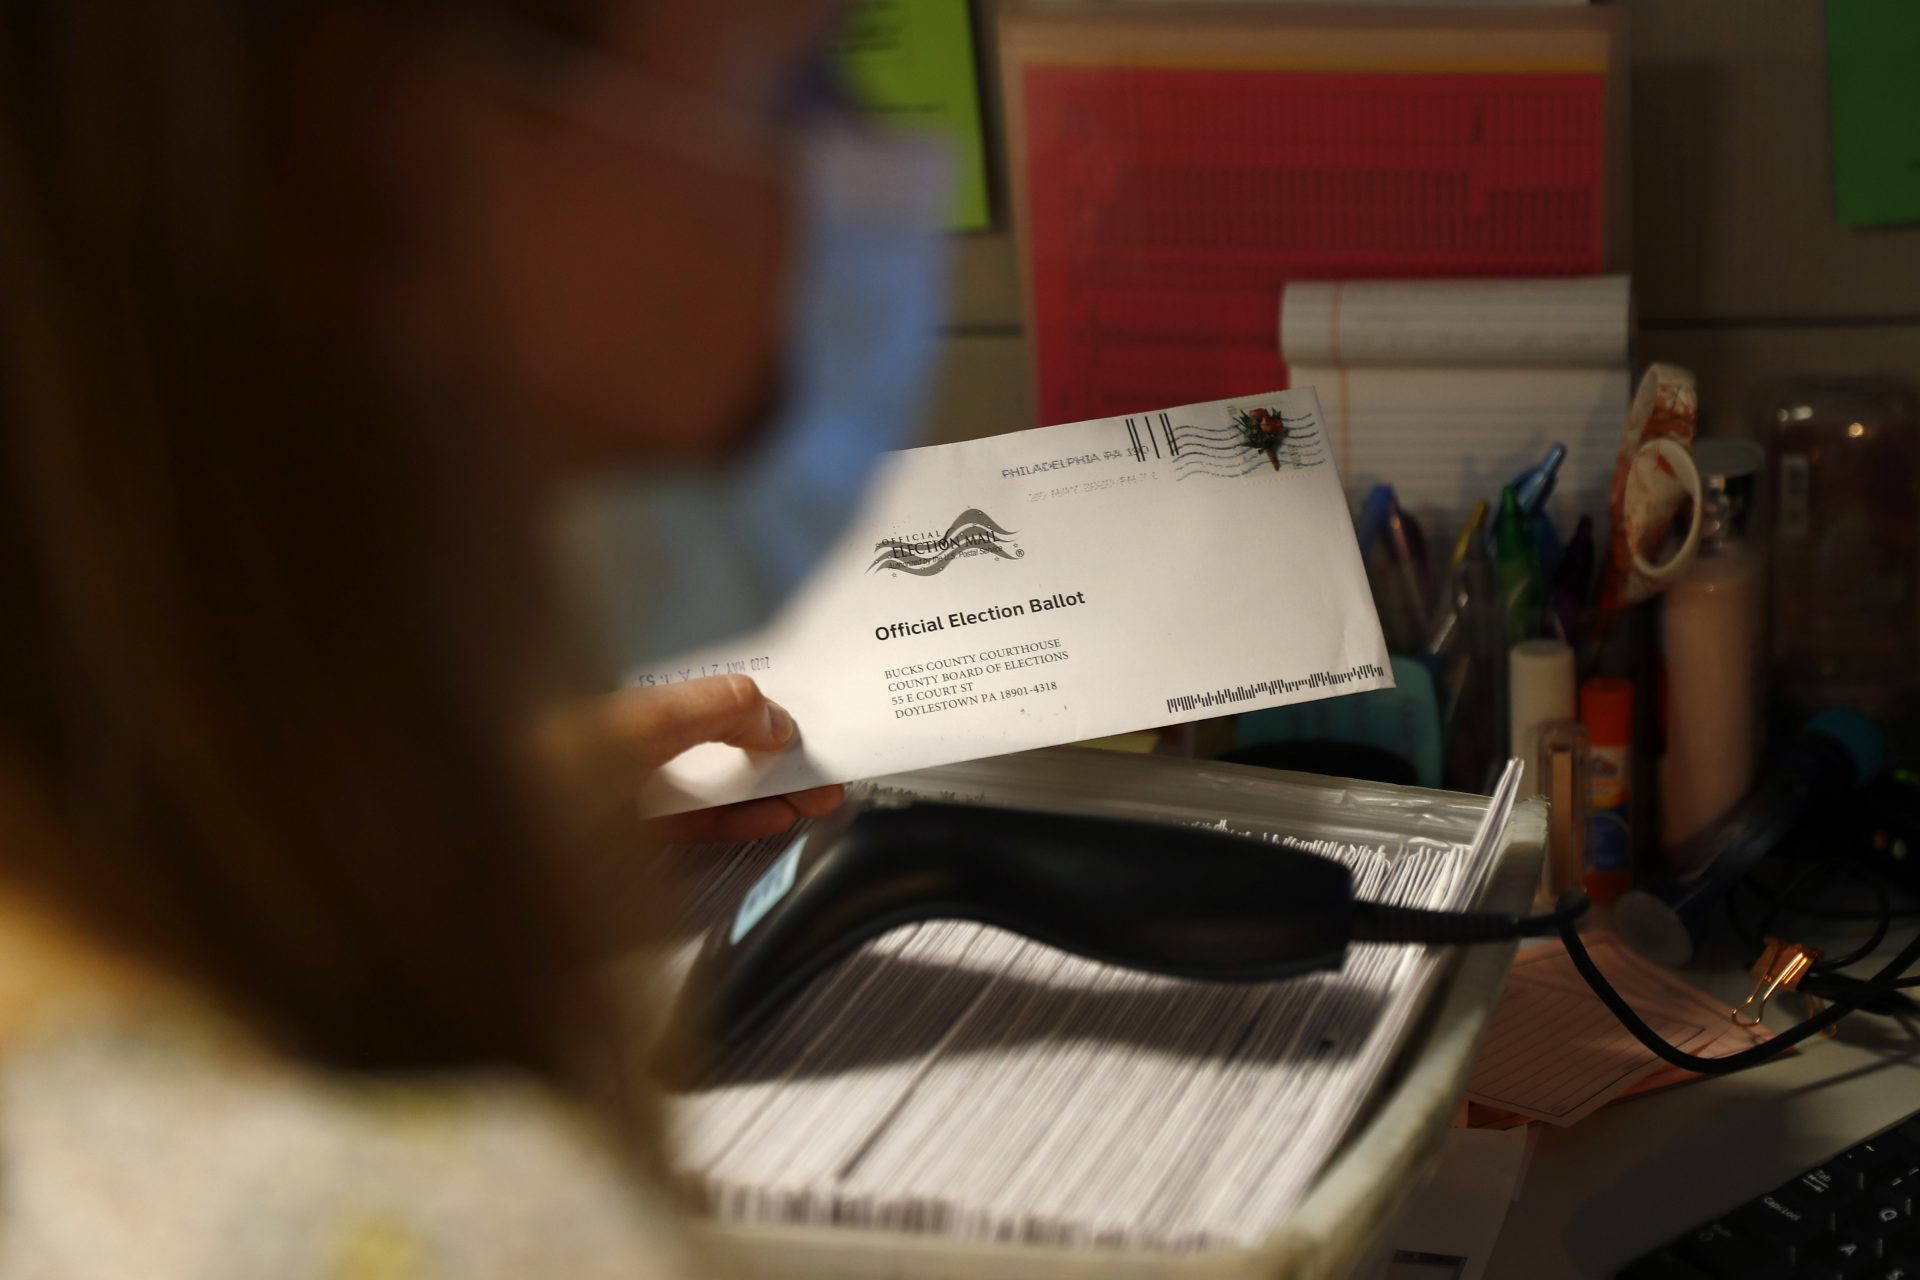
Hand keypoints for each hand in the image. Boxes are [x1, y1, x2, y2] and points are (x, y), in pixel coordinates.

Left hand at [547, 675, 842, 844]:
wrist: (495, 854)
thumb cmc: (548, 776)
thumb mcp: (639, 726)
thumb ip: (710, 714)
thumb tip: (773, 718)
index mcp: (623, 708)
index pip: (706, 698)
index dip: (759, 707)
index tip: (807, 721)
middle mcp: (627, 748)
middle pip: (715, 742)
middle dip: (774, 752)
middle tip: (826, 767)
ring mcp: (629, 798)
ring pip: (712, 787)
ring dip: (766, 790)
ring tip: (814, 796)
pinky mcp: (631, 847)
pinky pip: (696, 828)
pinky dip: (738, 822)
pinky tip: (772, 817)